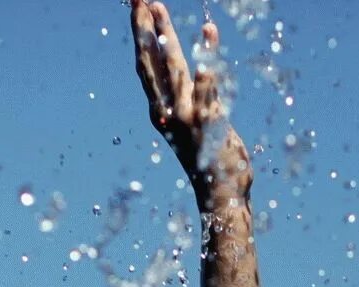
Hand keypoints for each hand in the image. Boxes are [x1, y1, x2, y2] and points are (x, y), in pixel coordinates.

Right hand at [129, 0, 250, 209]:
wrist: (220, 195)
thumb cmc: (211, 161)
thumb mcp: (198, 124)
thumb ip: (194, 98)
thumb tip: (193, 74)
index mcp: (162, 110)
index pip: (146, 64)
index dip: (142, 34)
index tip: (138, 5)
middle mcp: (168, 112)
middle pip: (151, 62)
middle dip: (144, 27)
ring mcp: (186, 118)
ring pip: (173, 70)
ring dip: (166, 38)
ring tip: (159, 8)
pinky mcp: (209, 125)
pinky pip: (207, 91)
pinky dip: (207, 69)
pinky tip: (208, 41)